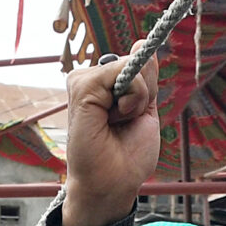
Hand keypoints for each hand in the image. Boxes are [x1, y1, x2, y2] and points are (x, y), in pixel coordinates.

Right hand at [59, 56, 159, 225]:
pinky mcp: (80, 87)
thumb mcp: (144, 110)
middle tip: (125, 122)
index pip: (136, 64)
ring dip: (136, 97)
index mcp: (106, 88)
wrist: (113, 183)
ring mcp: (84, 83)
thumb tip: (140, 43)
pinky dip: (128, 96)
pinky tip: (113, 117)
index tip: (134, 116)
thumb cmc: (128, 156)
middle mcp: (93, 82)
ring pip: (127, 65)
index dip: (145, 89)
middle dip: (142, 92)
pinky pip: (117, 70)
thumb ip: (144, 79)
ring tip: (118, 122)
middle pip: (133, 62)